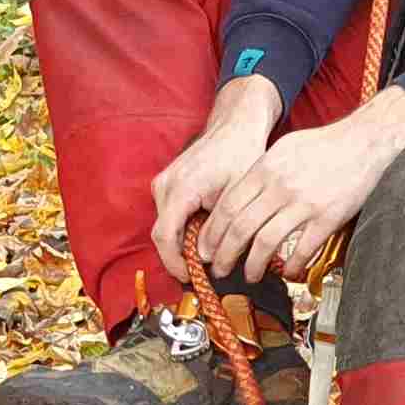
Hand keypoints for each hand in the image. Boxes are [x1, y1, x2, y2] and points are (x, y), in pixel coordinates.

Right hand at [149, 75, 283, 285]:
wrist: (235, 125)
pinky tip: (206, 236)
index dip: (176, 263)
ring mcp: (163, 184)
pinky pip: (170, 216)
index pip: (165, 237)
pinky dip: (184, 230)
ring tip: (210, 256)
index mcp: (180, 188)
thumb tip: (211, 259)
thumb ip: (222, 228)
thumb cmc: (240, 154)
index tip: (192, 278)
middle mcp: (165, 186)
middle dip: (181, 258)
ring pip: (166, 226)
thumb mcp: (238, 196)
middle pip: (163, 235)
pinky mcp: (167, 184)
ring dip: (184, 244)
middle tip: (205, 274)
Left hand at [196, 89, 404, 286]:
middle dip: (224, 254)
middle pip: (240, 228)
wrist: (366, 141)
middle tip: (219, 268)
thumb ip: (260, 173)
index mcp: (265, 168)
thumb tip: (239, 198)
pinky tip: (288, 272)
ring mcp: (304, 203)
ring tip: (250, 275)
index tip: (206, 248)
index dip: (212, 232)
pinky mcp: (328, 217)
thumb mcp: (283, 150)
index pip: (227, 206)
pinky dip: (291, 266)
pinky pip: (302, 249)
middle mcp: (280, 186)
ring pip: (265, 242)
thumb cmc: (325, 145)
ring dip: (253, 265)